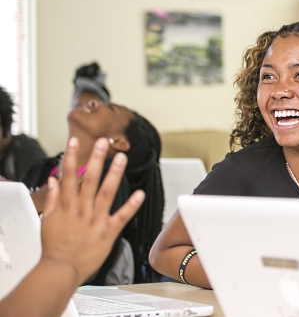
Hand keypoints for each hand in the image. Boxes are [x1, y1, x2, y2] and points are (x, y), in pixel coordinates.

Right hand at [39, 137, 143, 284]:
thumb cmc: (54, 247)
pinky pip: (121, 216)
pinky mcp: (108, 232)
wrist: (61, 269)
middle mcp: (81, 209)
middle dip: (95, 159)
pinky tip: (140, 193)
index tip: (75, 141)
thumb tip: (53, 181)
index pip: (67, 176)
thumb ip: (53, 199)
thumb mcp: (47, 220)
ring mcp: (96, 220)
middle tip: (103, 142)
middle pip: (88, 180)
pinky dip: (131, 205)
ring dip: (114, 174)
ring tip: (122, 158)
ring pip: (106, 193)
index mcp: (67, 206)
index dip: (71, 157)